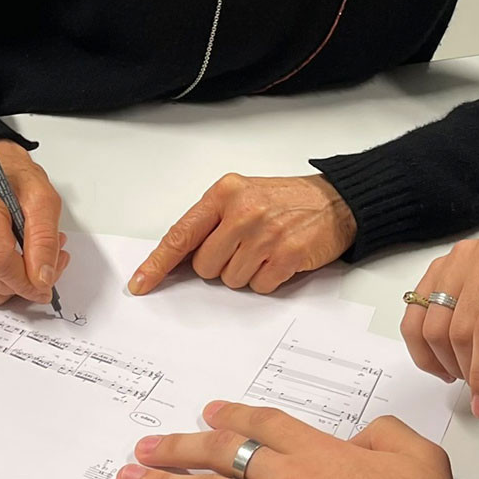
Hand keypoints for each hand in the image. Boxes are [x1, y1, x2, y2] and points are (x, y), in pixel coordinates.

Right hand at [0, 143, 67, 305]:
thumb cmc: (12, 178)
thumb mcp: (42, 197)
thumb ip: (44, 238)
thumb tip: (42, 278)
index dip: (27, 278)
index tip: (47, 281)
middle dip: (27, 279)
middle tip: (50, 259)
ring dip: (16, 281)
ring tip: (33, 254)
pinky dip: (2, 280)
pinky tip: (13, 256)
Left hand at [116, 400, 462, 478]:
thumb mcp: (415, 452)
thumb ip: (382, 433)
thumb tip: (364, 436)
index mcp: (318, 450)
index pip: (262, 425)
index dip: (231, 418)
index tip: (209, 415)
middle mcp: (285, 478)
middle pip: (219, 454)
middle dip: (178, 448)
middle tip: (149, 447)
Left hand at [128, 174, 356, 296]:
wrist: (336, 201)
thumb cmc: (286, 201)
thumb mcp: (243, 196)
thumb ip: (211, 222)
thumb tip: (179, 259)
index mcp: (225, 192)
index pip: (181, 234)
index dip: (158, 263)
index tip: (141, 283)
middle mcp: (243, 211)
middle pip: (205, 265)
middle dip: (221, 264)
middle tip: (245, 246)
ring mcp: (266, 234)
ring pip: (231, 279)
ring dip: (246, 272)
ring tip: (266, 248)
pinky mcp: (287, 255)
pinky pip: (259, 286)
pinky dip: (267, 279)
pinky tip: (280, 258)